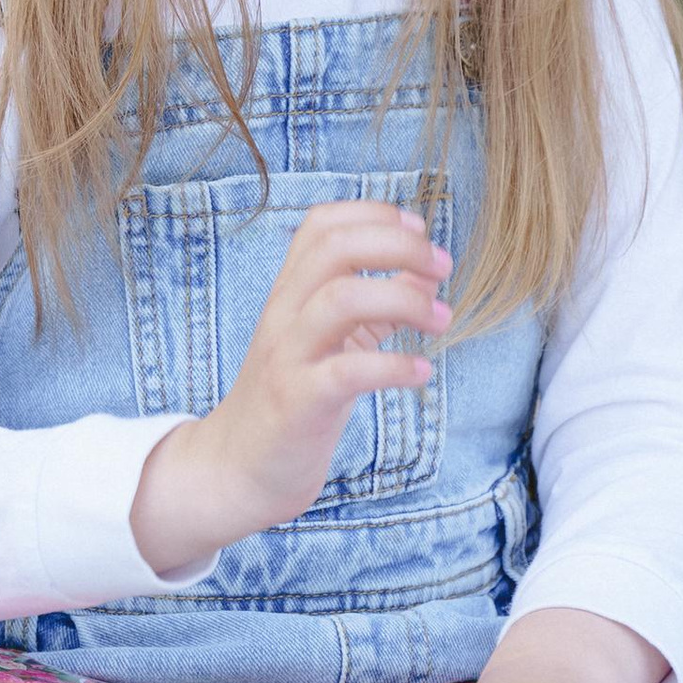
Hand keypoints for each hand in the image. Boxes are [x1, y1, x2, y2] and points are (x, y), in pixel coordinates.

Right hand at [131, 200, 450, 577]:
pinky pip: (348, 371)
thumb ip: (375, 305)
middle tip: (443, 266)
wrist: (239, 468)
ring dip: (405, 300)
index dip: (375, 215)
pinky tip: (421, 372)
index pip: (322, 223)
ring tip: (442, 318)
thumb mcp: (332, 342)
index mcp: (290, 292)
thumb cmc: (294, 399)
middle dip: (399, 246)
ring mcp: (289, 356)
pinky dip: (394, 365)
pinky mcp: (299, 402)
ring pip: (341, 299)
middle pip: (335, 247)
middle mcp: (284, 313)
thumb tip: (427, 271)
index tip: (419, 231)